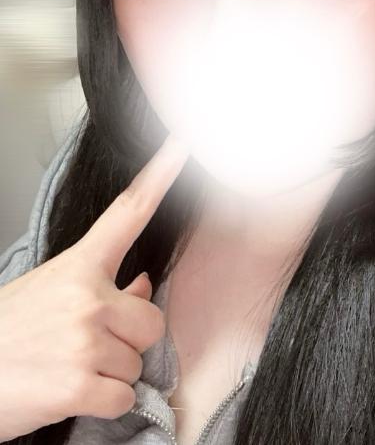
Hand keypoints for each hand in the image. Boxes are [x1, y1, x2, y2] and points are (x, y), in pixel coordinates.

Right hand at [0, 135, 187, 440]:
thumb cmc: (4, 335)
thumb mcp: (48, 294)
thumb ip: (101, 287)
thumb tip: (142, 284)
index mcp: (78, 266)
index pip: (128, 212)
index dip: (159, 178)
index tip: (182, 147)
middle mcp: (87, 297)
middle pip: (154, 321)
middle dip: (132, 339)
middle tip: (90, 346)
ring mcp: (84, 339)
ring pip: (139, 363)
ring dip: (113, 372)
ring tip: (70, 366)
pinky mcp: (79, 384)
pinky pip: (125, 396)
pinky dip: (104, 402)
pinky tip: (71, 393)